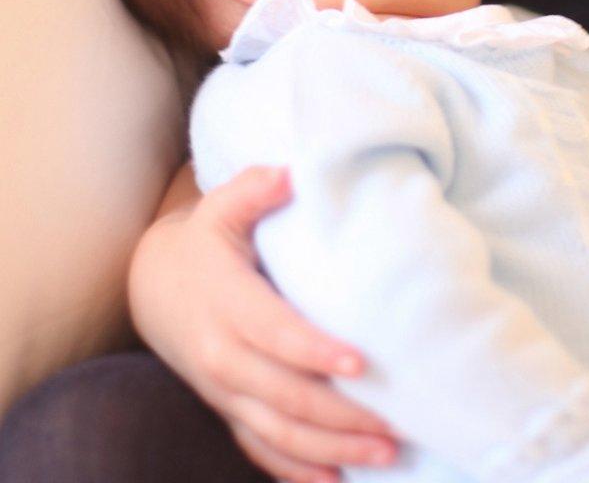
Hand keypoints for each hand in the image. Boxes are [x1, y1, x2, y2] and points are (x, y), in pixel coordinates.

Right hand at [128, 164, 398, 482]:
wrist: (156, 286)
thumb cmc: (205, 242)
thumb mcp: (220, 207)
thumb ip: (253, 189)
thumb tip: (289, 173)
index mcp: (226, 304)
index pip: (275, 333)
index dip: (314, 351)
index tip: (359, 362)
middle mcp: (222, 357)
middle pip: (283, 396)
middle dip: (340, 415)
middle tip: (395, 424)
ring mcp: (224, 391)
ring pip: (277, 433)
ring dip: (331, 449)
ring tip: (384, 453)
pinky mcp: (228, 408)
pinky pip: (260, 449)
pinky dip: (296, 470)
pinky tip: (336, 480)